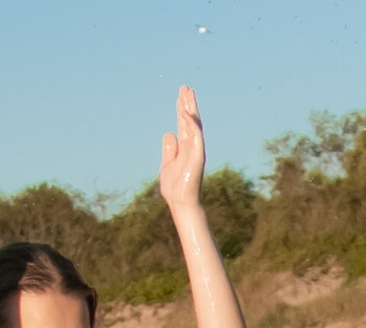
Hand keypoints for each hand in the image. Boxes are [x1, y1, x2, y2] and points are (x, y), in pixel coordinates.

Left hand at [159, 85, 205, 211]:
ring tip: (188, 93)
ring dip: (191, 109)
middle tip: (185, 87)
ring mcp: (196, 150)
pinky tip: (186, 114)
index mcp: (185, 147)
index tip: (180, 95)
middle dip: (187, 104)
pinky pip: (196, 136)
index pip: (184, 124)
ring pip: (195, 125)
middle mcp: (192, 146)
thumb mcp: (167, 164)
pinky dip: (191, 125)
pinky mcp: (198, 156)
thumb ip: (169, 149)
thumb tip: (170, 133)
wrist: (181, 202)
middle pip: (190, 121)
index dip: (181, 109)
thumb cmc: (175, 188)